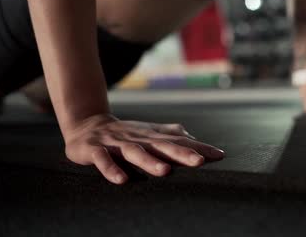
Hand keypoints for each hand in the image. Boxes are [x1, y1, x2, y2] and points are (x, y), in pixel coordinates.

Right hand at [63, 114, 224, 184]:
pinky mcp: (95, 150)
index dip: (199, 148)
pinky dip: (112, 169)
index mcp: (152, 137)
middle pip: (162, 146)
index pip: (179, 142)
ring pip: (135, 153)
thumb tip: (197, 141)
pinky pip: (103, 161)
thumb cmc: (125, 134)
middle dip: (181, 154)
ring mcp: (117, 144)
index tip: (219, 155)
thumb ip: (171, 136)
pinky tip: (122, 180)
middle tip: (199, 161)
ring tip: (165, 171)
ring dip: (149, 162)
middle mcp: (138, 139)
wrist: (86, 125)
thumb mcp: (149, 134)